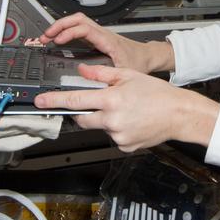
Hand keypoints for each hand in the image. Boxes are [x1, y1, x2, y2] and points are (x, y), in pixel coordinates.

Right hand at [30, 12, 171, 73]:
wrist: (148, 56)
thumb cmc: (139, 62)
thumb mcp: (124, 71)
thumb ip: (108, 76)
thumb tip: (90, 80)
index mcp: (107, 40)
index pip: (84, 29)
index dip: (69, 32)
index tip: (57, 40)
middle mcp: (102, 34)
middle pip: (77, 19)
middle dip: (59, 25)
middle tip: (46, 36)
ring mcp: (99, 34)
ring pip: (77, 21)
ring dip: (61, 26)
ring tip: (47, 36)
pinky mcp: (97, 38)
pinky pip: (79, 28)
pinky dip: (66, 31)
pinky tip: (59, 40)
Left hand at [34, 63, 218, 152]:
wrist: (179, 114)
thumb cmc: (159, 94)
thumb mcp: (129, 75)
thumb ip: (102, 74)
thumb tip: (82, 72)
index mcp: (111, 99)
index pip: (75, 100)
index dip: (55, 101)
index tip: (40, 101)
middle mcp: (112, 119)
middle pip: (82, 118)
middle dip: (83, 111)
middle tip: (98, 104)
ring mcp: (118, 136)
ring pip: (99, 127)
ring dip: (105, 119)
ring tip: (126, 111)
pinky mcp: (124, 146)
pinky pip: (112, 137)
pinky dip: (117, 130)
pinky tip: (131, 122)